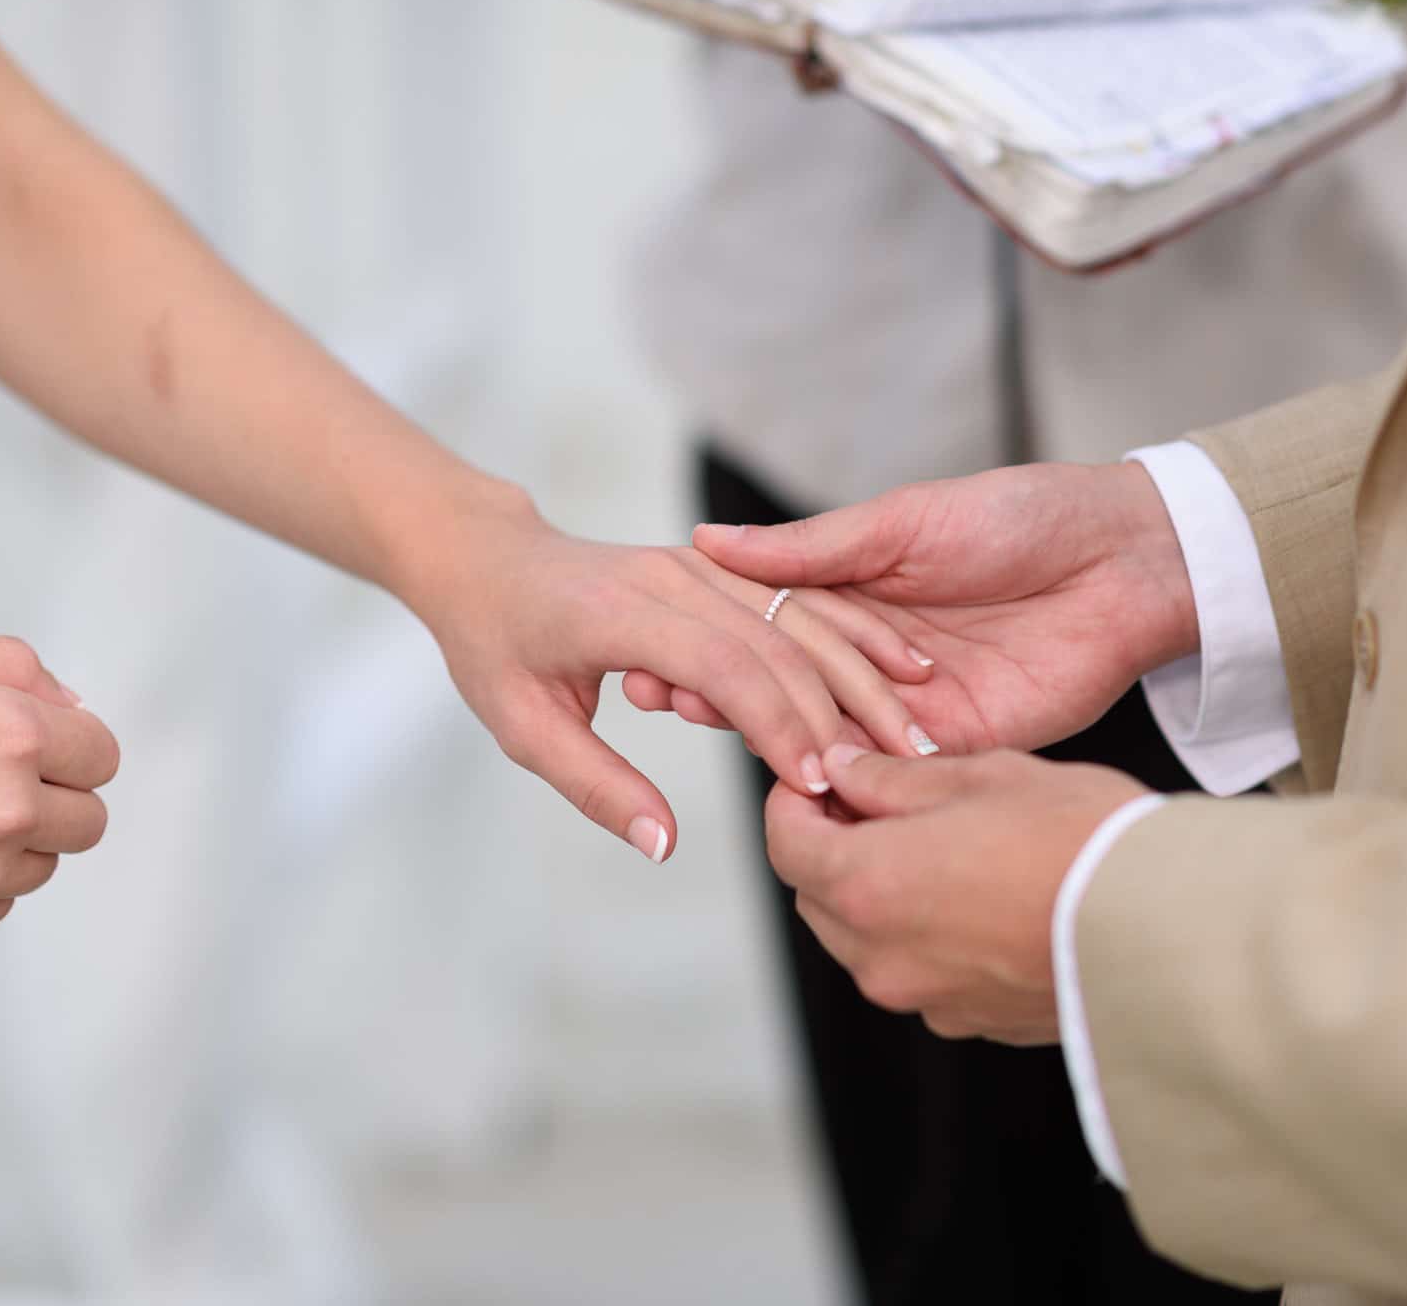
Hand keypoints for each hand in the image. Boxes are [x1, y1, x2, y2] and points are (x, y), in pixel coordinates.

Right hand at [0, 630, 119, 949]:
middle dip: (55, 796)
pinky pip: (0, 904)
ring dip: (16, 842)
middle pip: (90, 818)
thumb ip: (14, 669)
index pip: (103, 756)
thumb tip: (73, 707)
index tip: (36, 747)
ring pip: (47, 864)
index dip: (70, 747)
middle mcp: (6, 809)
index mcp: (11, 734)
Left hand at [411, 489, 937, 863]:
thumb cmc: (497, 647)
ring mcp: (701, 563)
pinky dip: (856, 634)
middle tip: (893, 779)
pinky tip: (907, 670)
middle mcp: (670, 574)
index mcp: (617, 612)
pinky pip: (799, 596)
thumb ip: (598, 787)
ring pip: (800, 614)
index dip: (775, 724)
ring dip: (863, 675)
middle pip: (775, 640)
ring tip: (916, 736)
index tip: (815, 785)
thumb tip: (665, 846)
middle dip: (839, 712)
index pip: (720, 663)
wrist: (490, 561)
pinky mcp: (720, 565)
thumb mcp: (524, 729)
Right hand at [651, 462, 1197, 755]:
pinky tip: (795, 774)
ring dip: (771, 735)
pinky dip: (848, 772)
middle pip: (782, 687)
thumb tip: (707, 542)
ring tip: (707, 728)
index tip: (650, 647)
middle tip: (655, 693)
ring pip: (827, 732)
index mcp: (855, 595)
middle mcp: (873, 657)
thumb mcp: (903, 521)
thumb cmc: (1021, 516)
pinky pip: (893, 768)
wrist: (1125, 560)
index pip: (764, 628)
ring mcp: (913, 706)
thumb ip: (811, 548)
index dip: (709, 639)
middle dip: (720, 692)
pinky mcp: (959, 745)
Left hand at [765, 744, 1148, 1043]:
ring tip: (941, 845)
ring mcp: (926, 999)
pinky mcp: (973, 1024)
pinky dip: (928, 935)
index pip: (784, 844)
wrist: (1169, 930)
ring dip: (881, 894)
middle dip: (834, 847)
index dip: (793, 801)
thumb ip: (894, 779)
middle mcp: (880, 958)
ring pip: (867, 940)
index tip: (822, 774)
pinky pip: (922, 974)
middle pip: (818, 897)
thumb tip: (845, 771)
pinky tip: (982, 895)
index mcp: (865, 887)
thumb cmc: (1077, 840)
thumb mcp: (980, 778)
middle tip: (879, 800)